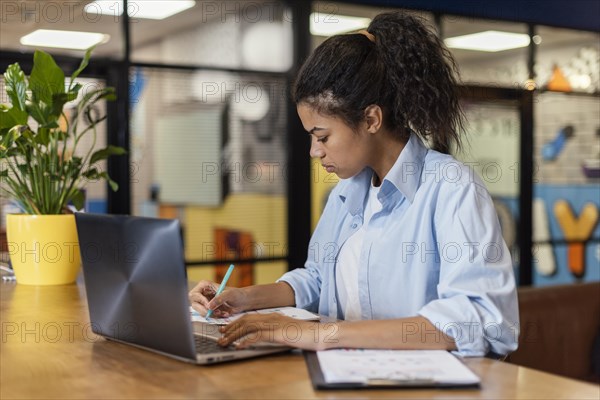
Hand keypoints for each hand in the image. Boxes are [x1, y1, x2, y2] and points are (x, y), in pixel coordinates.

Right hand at [188, 280, 247, 316]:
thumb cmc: (238, 294)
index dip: (200, 301)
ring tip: (222, 312)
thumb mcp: (229, 294)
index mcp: (205, 286)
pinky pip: (208, 316)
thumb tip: (209, 306)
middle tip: (214, 312)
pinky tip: (224, 313)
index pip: (194, 294)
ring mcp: (206, 303)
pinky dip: (216, 317)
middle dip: (204, 310)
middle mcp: (203, 294)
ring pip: (201, 312)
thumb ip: (219, 299)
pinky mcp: (210, 310)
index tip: (208, 305)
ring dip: (211, 314)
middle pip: (194, 304)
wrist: (244, 302)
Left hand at [217, 313, 338, 350]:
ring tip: (224, 342)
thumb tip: (262, 337)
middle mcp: (271, 317)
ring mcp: (274, 324)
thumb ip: (274, 331)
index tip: (226, 330)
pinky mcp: (277, 332)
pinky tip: (239, 347)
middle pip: (245, 320)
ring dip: (234, 335)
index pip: (250, 317)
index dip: (236, 323)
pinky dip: (245, 341)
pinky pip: (257, 336)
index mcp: (273, 316)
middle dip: (231, 328)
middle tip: (220, 336)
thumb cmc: (305, 334)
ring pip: (248, 327)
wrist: (318, 333)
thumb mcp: (286, 331)